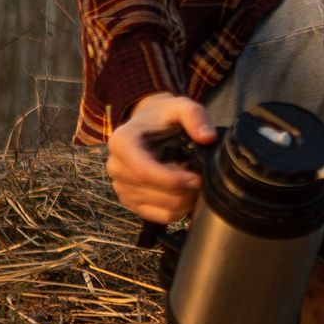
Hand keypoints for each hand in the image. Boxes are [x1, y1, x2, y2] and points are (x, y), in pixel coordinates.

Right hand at [107, 93, 213, 224]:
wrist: (148, 124)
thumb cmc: (164, 116)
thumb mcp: (180, 106)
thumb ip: (195, 116)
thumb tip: (207, 138)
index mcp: (122, 143)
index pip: (144, 172)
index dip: (173, 180)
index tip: (197, 179)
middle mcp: (116, 167)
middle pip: (153, 192)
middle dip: (184, 190)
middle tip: (202, 177)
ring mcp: (121, 187)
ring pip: (159, 208)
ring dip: (184, 200)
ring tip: (194, 181)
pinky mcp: (131, 201)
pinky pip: (158, 217)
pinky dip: (178, 210)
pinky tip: (187, 194)